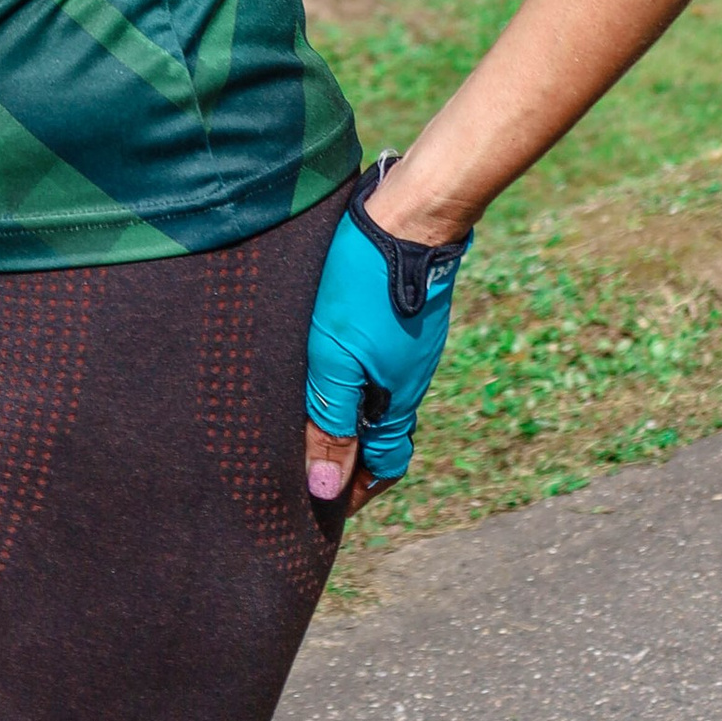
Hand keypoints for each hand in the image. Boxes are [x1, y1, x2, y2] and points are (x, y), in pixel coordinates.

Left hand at [303, 164, 469, 508]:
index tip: (327, 504)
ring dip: (352, 416)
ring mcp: (411, 347)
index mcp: (396, 399)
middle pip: (383, 435)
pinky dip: (358, 380)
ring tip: (309, 416)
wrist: (409, 216)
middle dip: (351, 457)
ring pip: (382, 397)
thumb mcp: (335, 358)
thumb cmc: (363, 286)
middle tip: (311, 465)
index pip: (385, 465)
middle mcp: (410, 378)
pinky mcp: (406, 318)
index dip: (357, 488)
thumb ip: (330, 421)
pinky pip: (383, 365)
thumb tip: (324, 489)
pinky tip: (330, 364)